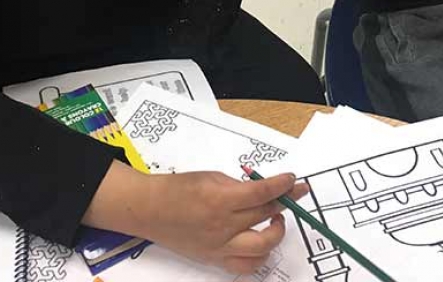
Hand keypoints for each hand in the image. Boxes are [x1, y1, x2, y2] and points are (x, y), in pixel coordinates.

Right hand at [134, 170, 307, 273]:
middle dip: (285, 202)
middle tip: (292, 194)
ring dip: (276, 233)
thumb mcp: (211, 177)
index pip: (262, 193)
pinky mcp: (214, 259)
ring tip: (276, 221)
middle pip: (265, 215)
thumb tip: (263, 190)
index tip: (292, 180)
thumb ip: (238, 185)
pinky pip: (246, 266)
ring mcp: (219, 246)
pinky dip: (260, 256)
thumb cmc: (177, 189)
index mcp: (220, 200)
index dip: (283, 186)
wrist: (150, 209)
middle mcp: (222, 226)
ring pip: (262, 248)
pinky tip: (261, 242)